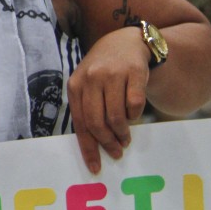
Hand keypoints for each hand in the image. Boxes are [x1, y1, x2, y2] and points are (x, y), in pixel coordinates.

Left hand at [66, 26, 149, 173]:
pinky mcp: (133, 72)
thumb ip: (87, 109)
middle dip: (107, 142)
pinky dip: (135, 116)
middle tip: (116, 152)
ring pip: (116, 116)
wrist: (125, 43)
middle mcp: (91, 78)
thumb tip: (92, 146)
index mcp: (75, 85)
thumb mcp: (88, 85)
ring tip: (125, 138)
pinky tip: (133, 114)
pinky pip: (134, 105)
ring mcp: (112, 74)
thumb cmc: (104, 72)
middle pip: (96, 122)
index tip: (95, 167)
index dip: (88, 147)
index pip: (79, 122)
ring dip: (122, 133)